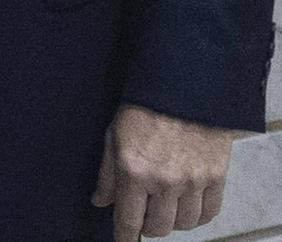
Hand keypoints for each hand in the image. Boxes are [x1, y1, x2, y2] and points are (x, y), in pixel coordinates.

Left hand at [93, 103, 237, 238]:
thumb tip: (100, 201)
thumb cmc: (144, 108)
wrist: (184, 89)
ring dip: (172, 220)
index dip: (125, 236)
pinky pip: (209, 213)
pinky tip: (186, 205)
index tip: (124, 240)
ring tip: (164, 205)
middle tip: (144, 213)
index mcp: (134, 171)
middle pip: (159, 228)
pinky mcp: (216, 178)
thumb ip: (107, 174)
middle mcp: (165, 182)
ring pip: (184, 224)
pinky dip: (197, 216)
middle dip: (148, 225)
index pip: (129, 220)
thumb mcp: (113, 136)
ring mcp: (193, 181)